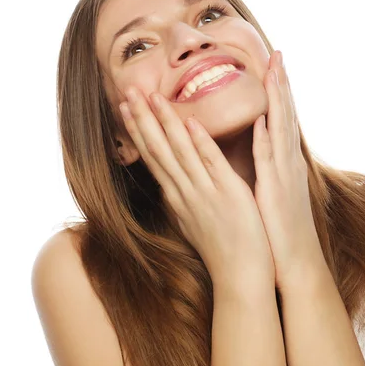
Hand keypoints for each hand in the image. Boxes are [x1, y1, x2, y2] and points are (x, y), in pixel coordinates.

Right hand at [119, 86, 274, 287]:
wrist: (240, 275)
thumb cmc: (220, 248)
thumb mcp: (193, 219)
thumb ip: (182, 197)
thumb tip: (171, 184)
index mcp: (177, 195)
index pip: (152, 156)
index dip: (138, 129)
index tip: (124, 106)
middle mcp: (184, 191)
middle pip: (157, 149)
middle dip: (141, 118)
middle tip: (126, 90)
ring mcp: (204, 191)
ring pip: (178, 151)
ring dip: (163, 122)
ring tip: (150, 97)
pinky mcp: (228, 193)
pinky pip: (211, 164)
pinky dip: (199, 143)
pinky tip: (189, 122)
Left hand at [252, 51, 322, 289]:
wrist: (297, 261)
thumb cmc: (281, 227)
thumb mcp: (276, 188)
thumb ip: (270, 163)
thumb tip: (259, 138)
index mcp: (286, 162)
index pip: (283, 118)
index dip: (280, 91)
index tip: (274, 65)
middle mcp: (288, 163)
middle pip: (286, 116)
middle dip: (282, 84)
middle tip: (278, 54)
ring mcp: (285, 175)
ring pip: (281, 130)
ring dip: (278, 101)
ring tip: (274, 72)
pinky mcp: (276, 191)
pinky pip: (269, 161)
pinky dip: (266, 139)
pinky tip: (262, 120)